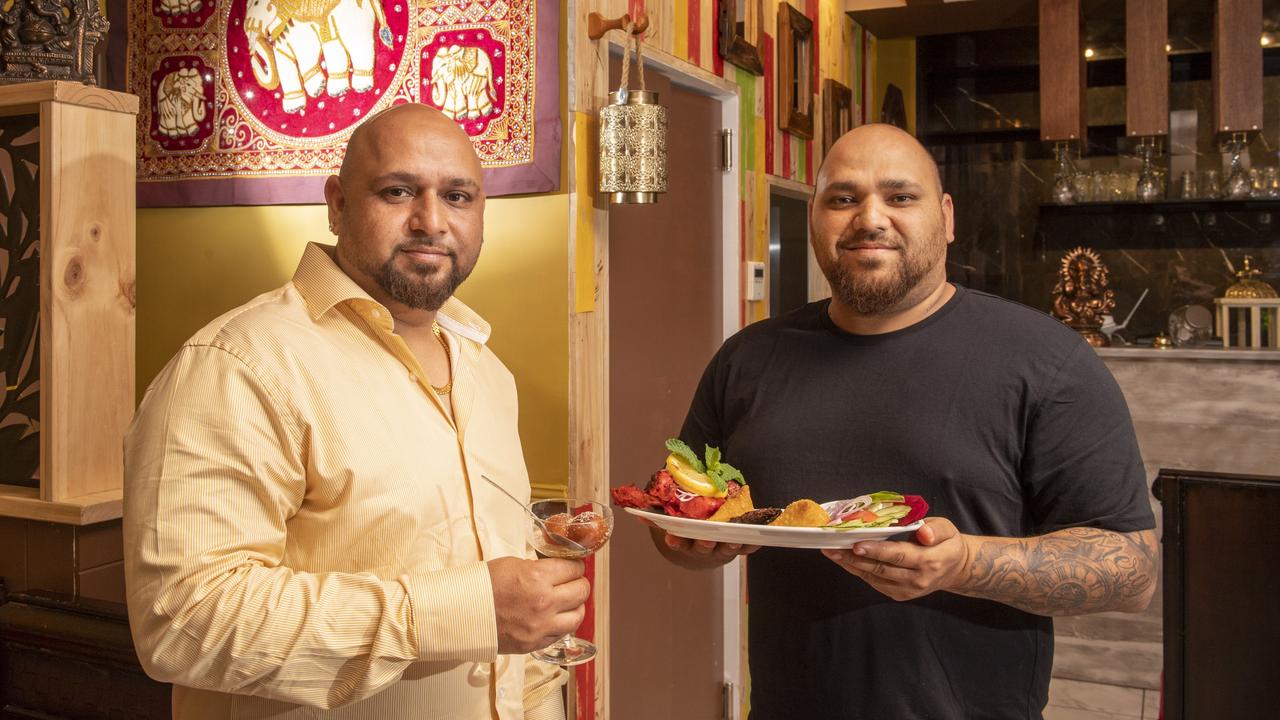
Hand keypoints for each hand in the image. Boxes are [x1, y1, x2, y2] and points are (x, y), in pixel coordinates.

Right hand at [488, 556, 589, 653]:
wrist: (461, 613)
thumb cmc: (483, 585)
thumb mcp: (512, 564)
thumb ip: (538, 568)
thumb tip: (555, 571)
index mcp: (538, 578)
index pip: (573, 569)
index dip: (575, 566)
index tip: (573, 567)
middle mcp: (544, 603)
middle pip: (581, 592)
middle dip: (579, 583)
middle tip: (574, 582)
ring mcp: (541, 627)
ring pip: (577, 617)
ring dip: (576, 607)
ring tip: (569, 602)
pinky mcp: (534, 644)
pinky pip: (561, 634)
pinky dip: (562, 625)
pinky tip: (556, 618)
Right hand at [648, 525, 759, 569]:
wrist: (704, 547)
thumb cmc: (687, 529)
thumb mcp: (671, 523)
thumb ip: (656, 517)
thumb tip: (636, 512)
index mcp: (686, 543)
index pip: (678, 543)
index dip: (675, 540)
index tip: (672, 536)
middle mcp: (703, 549)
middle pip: (703, 548)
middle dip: (704, 543)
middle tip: (707, 537)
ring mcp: (721, 550)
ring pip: (726, 549)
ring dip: (731, 544)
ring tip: (736, 538)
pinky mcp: (738, 549)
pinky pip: (747, 549)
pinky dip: (752, 545)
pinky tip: (759, 540)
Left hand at [820, 517, 970, 601]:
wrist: (954, 569)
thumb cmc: (947, 543)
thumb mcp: (948, 529)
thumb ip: (935, 529)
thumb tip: (923, 532)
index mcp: (930, 561)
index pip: (899, 555)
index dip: (877, 551)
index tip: (857, 545)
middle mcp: (918, 579)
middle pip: (881, 569)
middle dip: (854, 558)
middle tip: (832, 547)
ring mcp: (908, 590)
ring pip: (874, 577)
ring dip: (850, 565)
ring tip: (831, 552)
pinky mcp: (900, 595)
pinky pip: (874, 582)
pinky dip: (858, 571)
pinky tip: (844, 560)